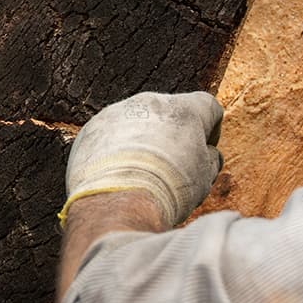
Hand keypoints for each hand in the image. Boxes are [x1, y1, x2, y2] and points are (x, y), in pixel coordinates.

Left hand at [61, 91, 223, 228]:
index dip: (211, 128)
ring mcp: (117, 113)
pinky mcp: (92, 128)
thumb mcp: (205, 178)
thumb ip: (210, 159)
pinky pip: (110, 136)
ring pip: (137, 122)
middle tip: (173, 168)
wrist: (118, 201)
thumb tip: (207, 155)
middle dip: (174, 135)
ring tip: (142, 176)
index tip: (204, 150)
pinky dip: (116, 151)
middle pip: (169, 112)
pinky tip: (118, 177)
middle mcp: (150, 101)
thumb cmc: (168, 188)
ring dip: (143, 142)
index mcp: (184, 108)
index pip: (207, 106)